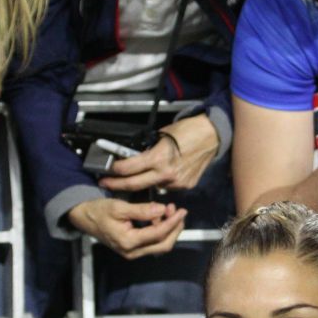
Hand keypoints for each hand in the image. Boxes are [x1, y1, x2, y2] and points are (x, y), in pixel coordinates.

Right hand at [67, 197, 186, 258]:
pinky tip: (160, 217)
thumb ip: (142, 210)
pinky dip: (161, 231)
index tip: (181, 210)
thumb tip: (162, 209)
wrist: (84, 217)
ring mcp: (132, 253)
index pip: (158, 234)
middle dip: (175, 229)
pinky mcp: (133, 249)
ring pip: (160, 246)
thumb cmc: (99, 211)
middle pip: (163, 245)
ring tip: (170, 211)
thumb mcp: (119, 207)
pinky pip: (152, 244)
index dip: (172, 222)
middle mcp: (132, 252)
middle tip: (179, 212)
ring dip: (169, 230)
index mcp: (128, 242)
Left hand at [100, 115, 218, 194]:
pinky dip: (163, 180)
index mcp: (158, 158)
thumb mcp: (162, 136)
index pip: (129, 169)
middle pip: (134, 185)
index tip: (107, 172)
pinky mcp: (185, 186)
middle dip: (117, 185)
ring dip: (145, 181)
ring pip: (153, 186)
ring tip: (145, 172)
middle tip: (106, 184)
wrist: (211, 136)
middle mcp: (166, 173)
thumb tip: (136, 157)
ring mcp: (176, 182)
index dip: (114, 171)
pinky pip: (168, 186)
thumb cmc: (187, 131)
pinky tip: (166, 171)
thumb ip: (148, 150)